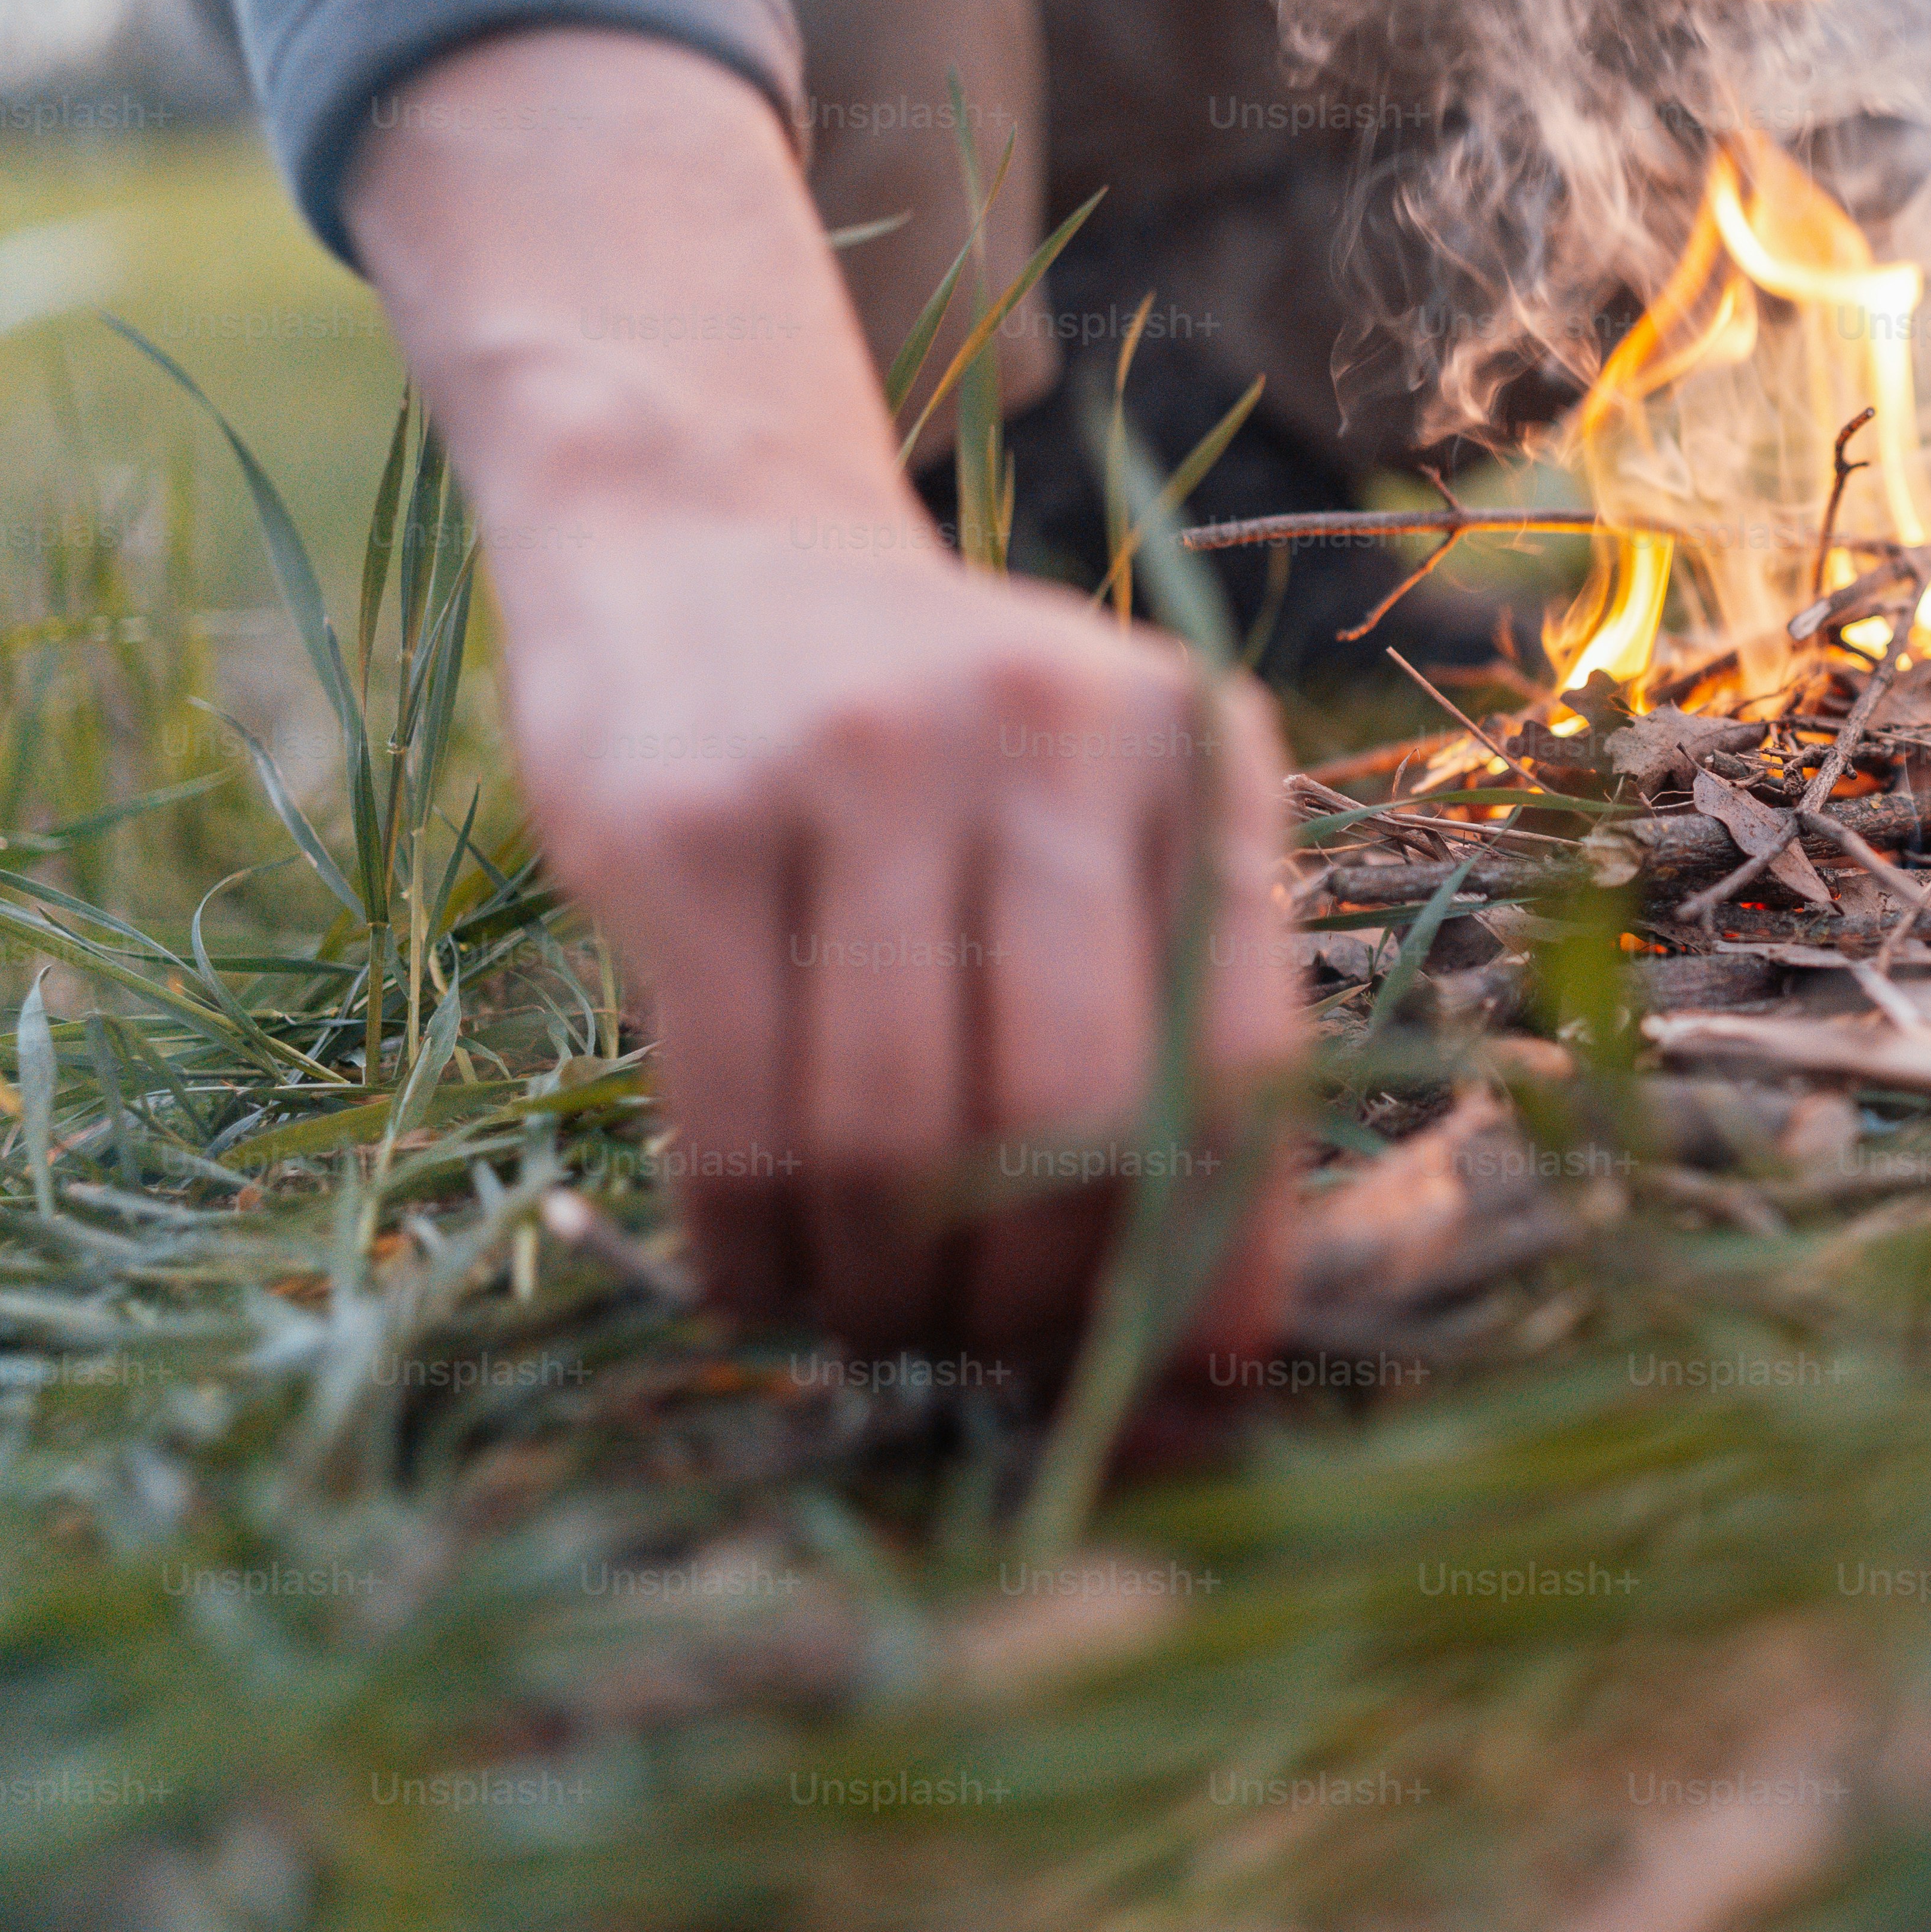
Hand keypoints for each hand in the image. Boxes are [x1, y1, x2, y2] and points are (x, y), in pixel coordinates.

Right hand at [348, 30, 1294, 1382]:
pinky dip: (754, 1250)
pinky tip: (762, 1272)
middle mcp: (1051, 737)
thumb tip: (1211, 1362)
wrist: (707, 534)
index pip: (1246, 1060)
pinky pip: (734, 1115)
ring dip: (884, 1291)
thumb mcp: (1098, 822)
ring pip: (893, 1141)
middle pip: (1073, 1122)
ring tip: (873, 1317)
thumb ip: (1164, 1037)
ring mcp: (859, 766)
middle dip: (1034, 1300)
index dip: (1219, 1264)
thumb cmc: (938, 751)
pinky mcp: (684, 822)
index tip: (1189, 1397)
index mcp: (1194, 755)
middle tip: (991, 1356)